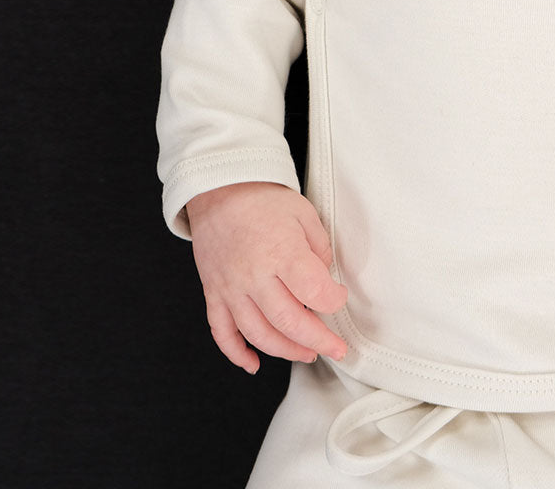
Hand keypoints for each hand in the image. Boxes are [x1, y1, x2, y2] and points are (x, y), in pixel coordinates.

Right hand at [187, 182, 349, 373]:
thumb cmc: (264, 200)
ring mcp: (231, 288)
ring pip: (258, 334)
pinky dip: (237, 353)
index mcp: (282, 252)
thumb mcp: (304, 214)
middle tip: (336, 349)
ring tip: (307, 353)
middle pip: (288, 322)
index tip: (339, 297)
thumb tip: (325, 280)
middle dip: (317, 341)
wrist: (219, 190)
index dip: (334, 301)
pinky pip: (222, 332)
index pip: (315, 292)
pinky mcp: (214, 293)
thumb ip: (319, 249)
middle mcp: (255, 275)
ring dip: (285, 350)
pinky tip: (254, 363)